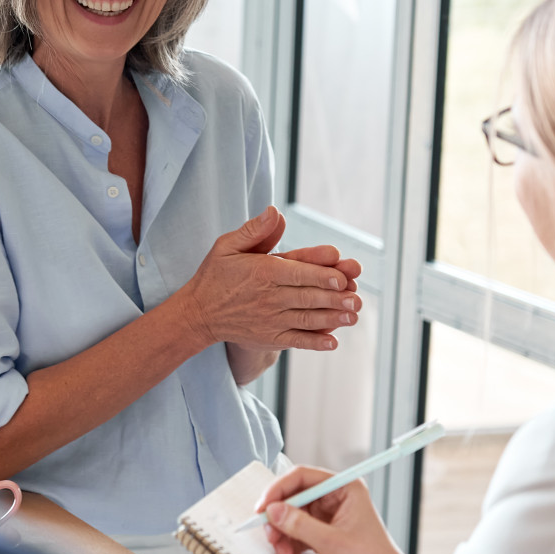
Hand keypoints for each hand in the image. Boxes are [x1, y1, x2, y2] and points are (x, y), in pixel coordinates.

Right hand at [177, 206, 362, 351]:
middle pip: (307, 296)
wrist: (198, 314)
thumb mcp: (227, 246)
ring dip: (331, 318)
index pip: (297, 273)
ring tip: (353, 316)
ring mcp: (270, 320)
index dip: (321, 275)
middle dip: (334, 298)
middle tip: (356, 298)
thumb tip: (275, 211)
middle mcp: (268, 297)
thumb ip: (254, 230)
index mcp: (262, 272)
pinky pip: (296, 340)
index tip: (341, 277)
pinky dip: (314, 342)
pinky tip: (333, 342)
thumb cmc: (216, 275)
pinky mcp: (270, 338)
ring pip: (306, 319)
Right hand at [255, 465, 405, 553]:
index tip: (263, 506)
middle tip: (270, 534)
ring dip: (283, 536)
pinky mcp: (324, 532)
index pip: (303, 476)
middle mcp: (335, 497)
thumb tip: (273, 511)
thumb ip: (301, 526)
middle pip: (294, 497)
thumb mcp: (333, 542)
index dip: (279, 489)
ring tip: (283, 553)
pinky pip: (298, 532)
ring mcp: (328, 515)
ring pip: (293, 517)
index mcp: (344, 488)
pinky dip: (290, 545)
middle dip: (279, 518)